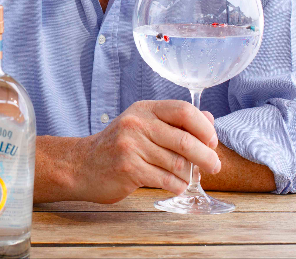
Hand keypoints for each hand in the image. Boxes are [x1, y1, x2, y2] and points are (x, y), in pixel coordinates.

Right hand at [70, 100, 220, 203]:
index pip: (184, 110)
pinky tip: (173, 185)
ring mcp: (131, 146)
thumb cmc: (117, 147)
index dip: (204, 127)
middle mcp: (136, 124)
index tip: (211, 141)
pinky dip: (176, 186)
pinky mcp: (129, 169)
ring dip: (190, 175)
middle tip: (214, 166)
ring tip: (188, 177)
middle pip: (185, 139)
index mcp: (144, 109)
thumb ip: (175, 122)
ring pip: (178, 164)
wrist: (81, 166)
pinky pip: (167, 180)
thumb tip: (209, 120)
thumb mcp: (143, 126)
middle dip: (206, 156)